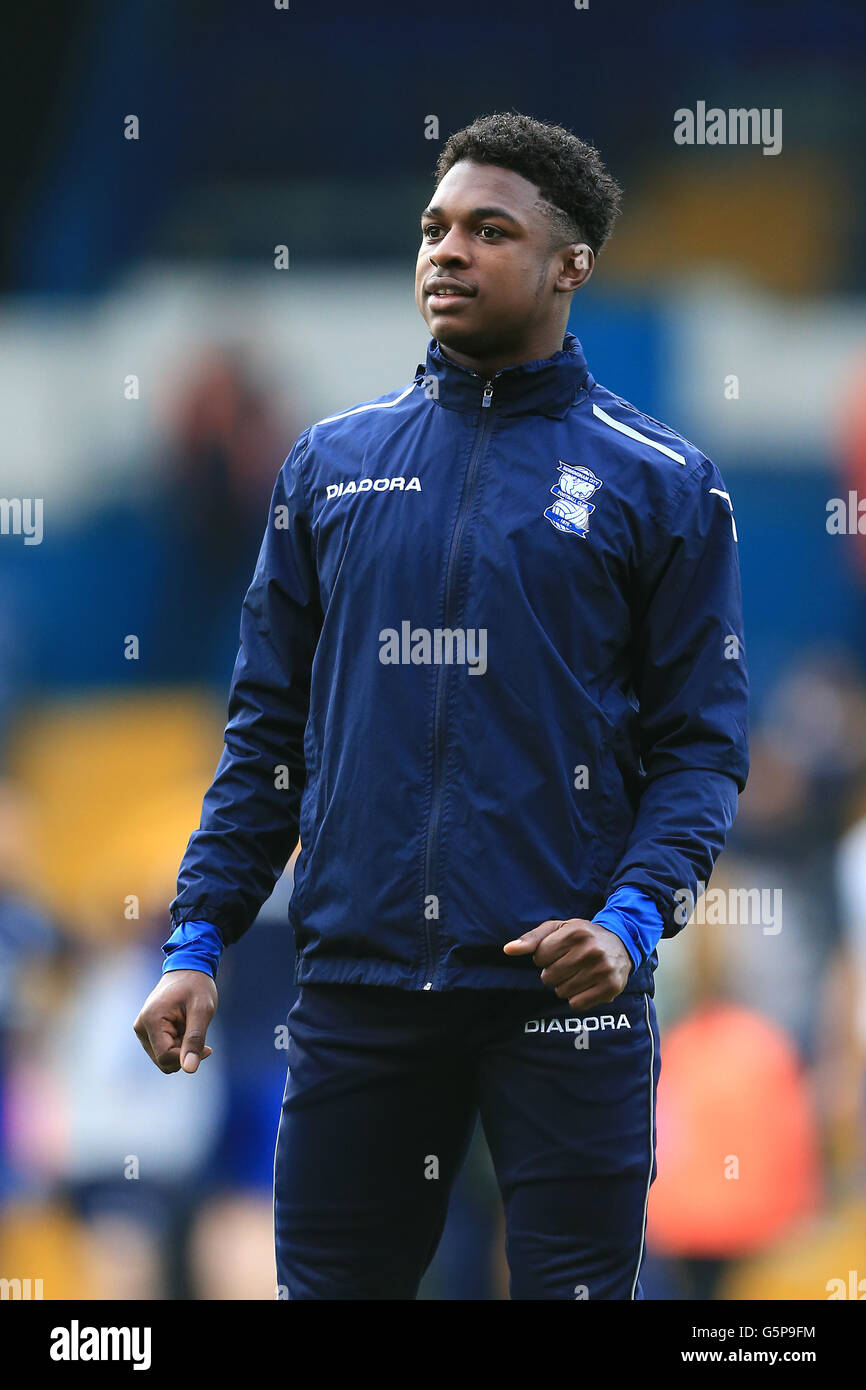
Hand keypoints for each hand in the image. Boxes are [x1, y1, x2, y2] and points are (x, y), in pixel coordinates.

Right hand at [133, 970, 217, 1073]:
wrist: (189, 968)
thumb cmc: (197, 987)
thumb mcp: (202, 1011)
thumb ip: (195, 1040)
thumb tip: (189, 1069)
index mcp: (151, 1020)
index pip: (166, 1058)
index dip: (188, 1057)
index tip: (208, 1047)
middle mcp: (141, 1026)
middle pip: (164, 1061)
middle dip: (184, 1052)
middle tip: (196, 1030)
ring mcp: (142, 1029)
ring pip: (163, 1059)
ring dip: (181, 1048)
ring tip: (188, 1026)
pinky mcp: (146, 1031)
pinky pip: (163, 1051)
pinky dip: (177, 1044)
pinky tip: (183, 1027)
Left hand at [503, 917, 632, 1008]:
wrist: (622, 943)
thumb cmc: (582, 936)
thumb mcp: (558, 929)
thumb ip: (532, 939)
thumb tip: (508, 950)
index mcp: (575, 932)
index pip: (539, 957)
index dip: (544, 957)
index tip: (558, 952)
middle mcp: (590, 950)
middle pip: (548, 977)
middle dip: (553, 973)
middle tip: (568, 963)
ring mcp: (602, 969)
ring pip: (561, 992)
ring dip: (564, 986)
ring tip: (578, 973)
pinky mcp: (610, 987)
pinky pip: (577, 1004)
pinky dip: (577, 998)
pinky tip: (586, 984)